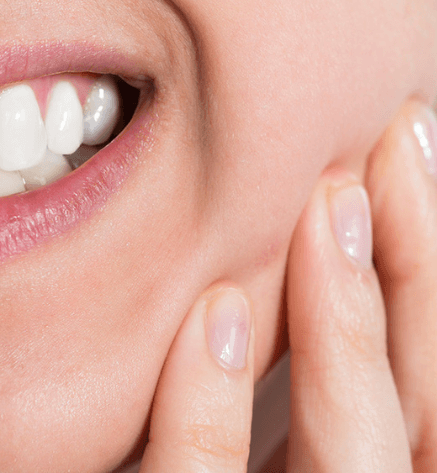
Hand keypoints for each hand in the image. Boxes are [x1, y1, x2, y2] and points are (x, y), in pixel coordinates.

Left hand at [139, 100, 436, 471]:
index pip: (430, 382)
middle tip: (387, 147)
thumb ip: (289, 380)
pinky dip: (211, 413)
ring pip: (353, 457)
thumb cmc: (175, 465)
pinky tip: (214, 315)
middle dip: (415, 271)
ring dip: (346, 324)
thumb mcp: (246, 432)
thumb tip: (306, 243)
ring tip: (328, 205)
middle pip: (418, 410)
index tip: (405, 147)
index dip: (428, 266)